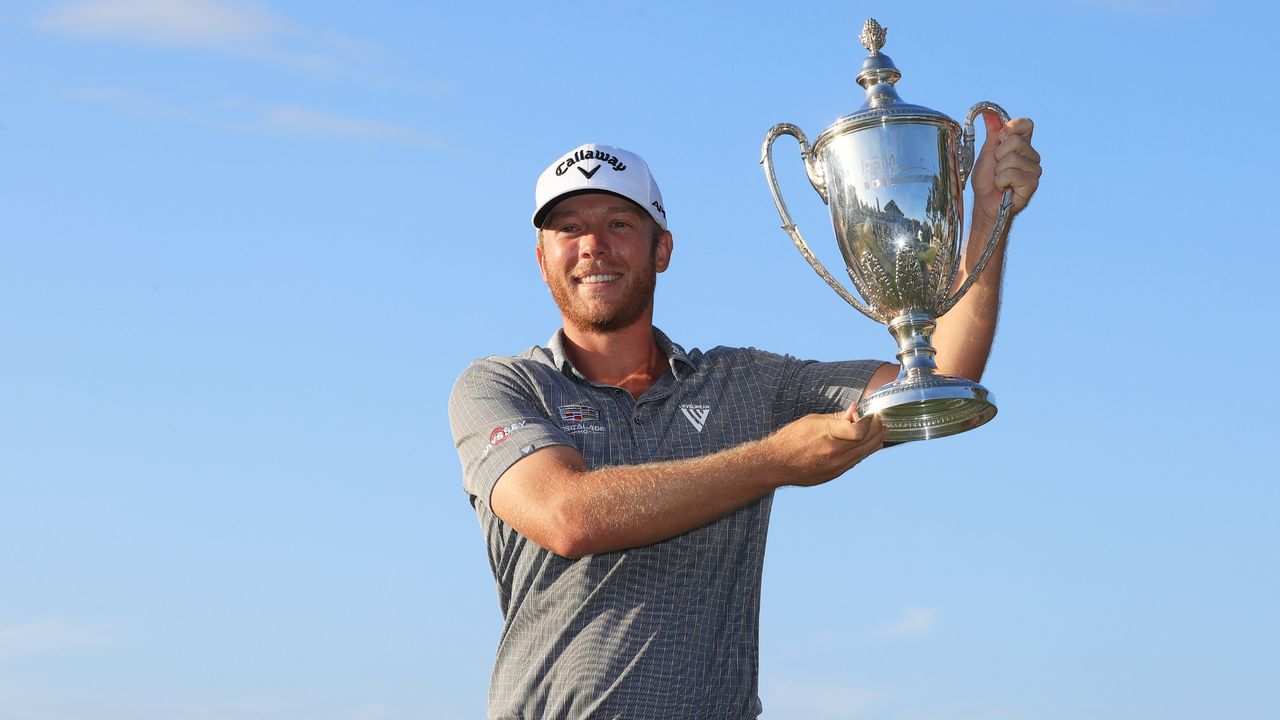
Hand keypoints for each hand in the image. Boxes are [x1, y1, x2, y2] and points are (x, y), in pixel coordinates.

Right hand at [765, 407, 885, 486]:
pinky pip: (854, 462)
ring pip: (863, 454)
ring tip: (882, 434)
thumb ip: (836, 418)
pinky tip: (868, 446)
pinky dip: (863, 452)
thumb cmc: (790, 438)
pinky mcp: (833, 475)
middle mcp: (833, 453)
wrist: (775, 464)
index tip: (870, 415)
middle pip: (866, 442)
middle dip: (877, 431)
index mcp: (827, 435)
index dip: (869, 422)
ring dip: (874, 442)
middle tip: (883, 422)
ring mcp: (834, 466)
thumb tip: (854, 410)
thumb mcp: (812, 421)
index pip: (860, 429)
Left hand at [971, 114, 1041, 224]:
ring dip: (998, 171)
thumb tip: (988, 112)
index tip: (1000, 140)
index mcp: (1024, 145)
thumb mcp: (987, 152)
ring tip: (1000, 180)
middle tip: (997, 168)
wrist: (985, 203)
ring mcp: (1035, 170)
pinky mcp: (1032, 184)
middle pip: (1014, 141)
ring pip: (1011, 158)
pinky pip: (1011, 174)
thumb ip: (992, 132)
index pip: (1025, 124)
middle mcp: (1032, 155)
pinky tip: (1004, 188)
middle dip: (997, 156)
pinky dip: (1000, 182)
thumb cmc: (987, 180)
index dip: (1010, 129)